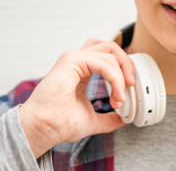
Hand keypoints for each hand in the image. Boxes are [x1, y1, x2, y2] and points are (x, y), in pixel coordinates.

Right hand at [19, 39, 134, 157]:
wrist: (44, 129)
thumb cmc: (59, 124)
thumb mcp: (92, 120)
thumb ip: (108, 118)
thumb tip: (123, 120)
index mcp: (82, 71)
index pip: (108, 56)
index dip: (123, 68)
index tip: (129, 90)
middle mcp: (77, 61)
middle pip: (110, 47)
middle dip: (126, 63)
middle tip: (131, 84)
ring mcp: (73, 59)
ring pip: (109, 52)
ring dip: (121, 75)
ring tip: (120, 98)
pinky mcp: (71, 61)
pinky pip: (103, 62)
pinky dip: (114, 78)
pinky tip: (116, 94)